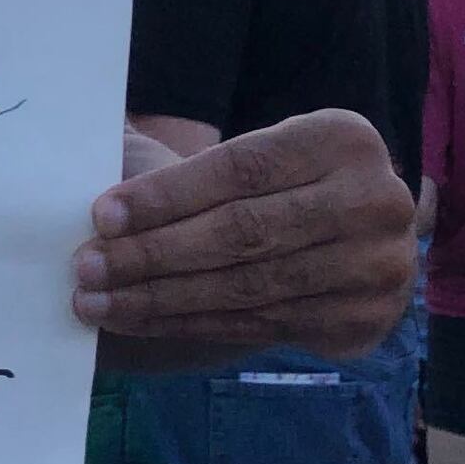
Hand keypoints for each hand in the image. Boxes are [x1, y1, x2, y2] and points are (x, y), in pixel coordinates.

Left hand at [70, 107, 413, 359]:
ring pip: (246, 286)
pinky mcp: (363, 319)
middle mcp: (374, 200)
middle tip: (87, 266)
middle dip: (153, 253)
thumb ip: (183, 167)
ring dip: (159, 298)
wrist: (345, 234)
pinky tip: (137, 319)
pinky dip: (188, 324)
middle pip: (242, 232)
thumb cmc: (273, 184)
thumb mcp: (251, 152)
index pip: (239, 170)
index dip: (166, 195)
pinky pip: (258, 324)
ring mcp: (377, 265)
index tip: (100, 216)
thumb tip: (93, 194)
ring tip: (95, 300)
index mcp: (341, 139)